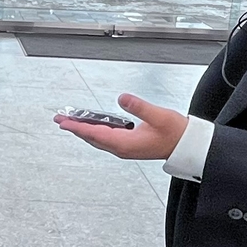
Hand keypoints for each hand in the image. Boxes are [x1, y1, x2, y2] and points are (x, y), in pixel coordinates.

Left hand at [53, 92, 185, 160]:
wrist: (186, 146)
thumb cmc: (175, 133)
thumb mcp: (159, 116)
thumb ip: (140, 107)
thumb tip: (122, 98)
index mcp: (125, 143)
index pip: (95, 134)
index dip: (78, 127)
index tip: (64, 122)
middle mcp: (122, 148)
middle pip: (92, 137)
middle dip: (75, 128)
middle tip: (60, 119)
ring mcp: (125, 148)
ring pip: (97, 139)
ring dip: (83, 130)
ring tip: (71, 121)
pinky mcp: (128, 146)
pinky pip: (105, 139)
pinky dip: (94, 131)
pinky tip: (92, 125)